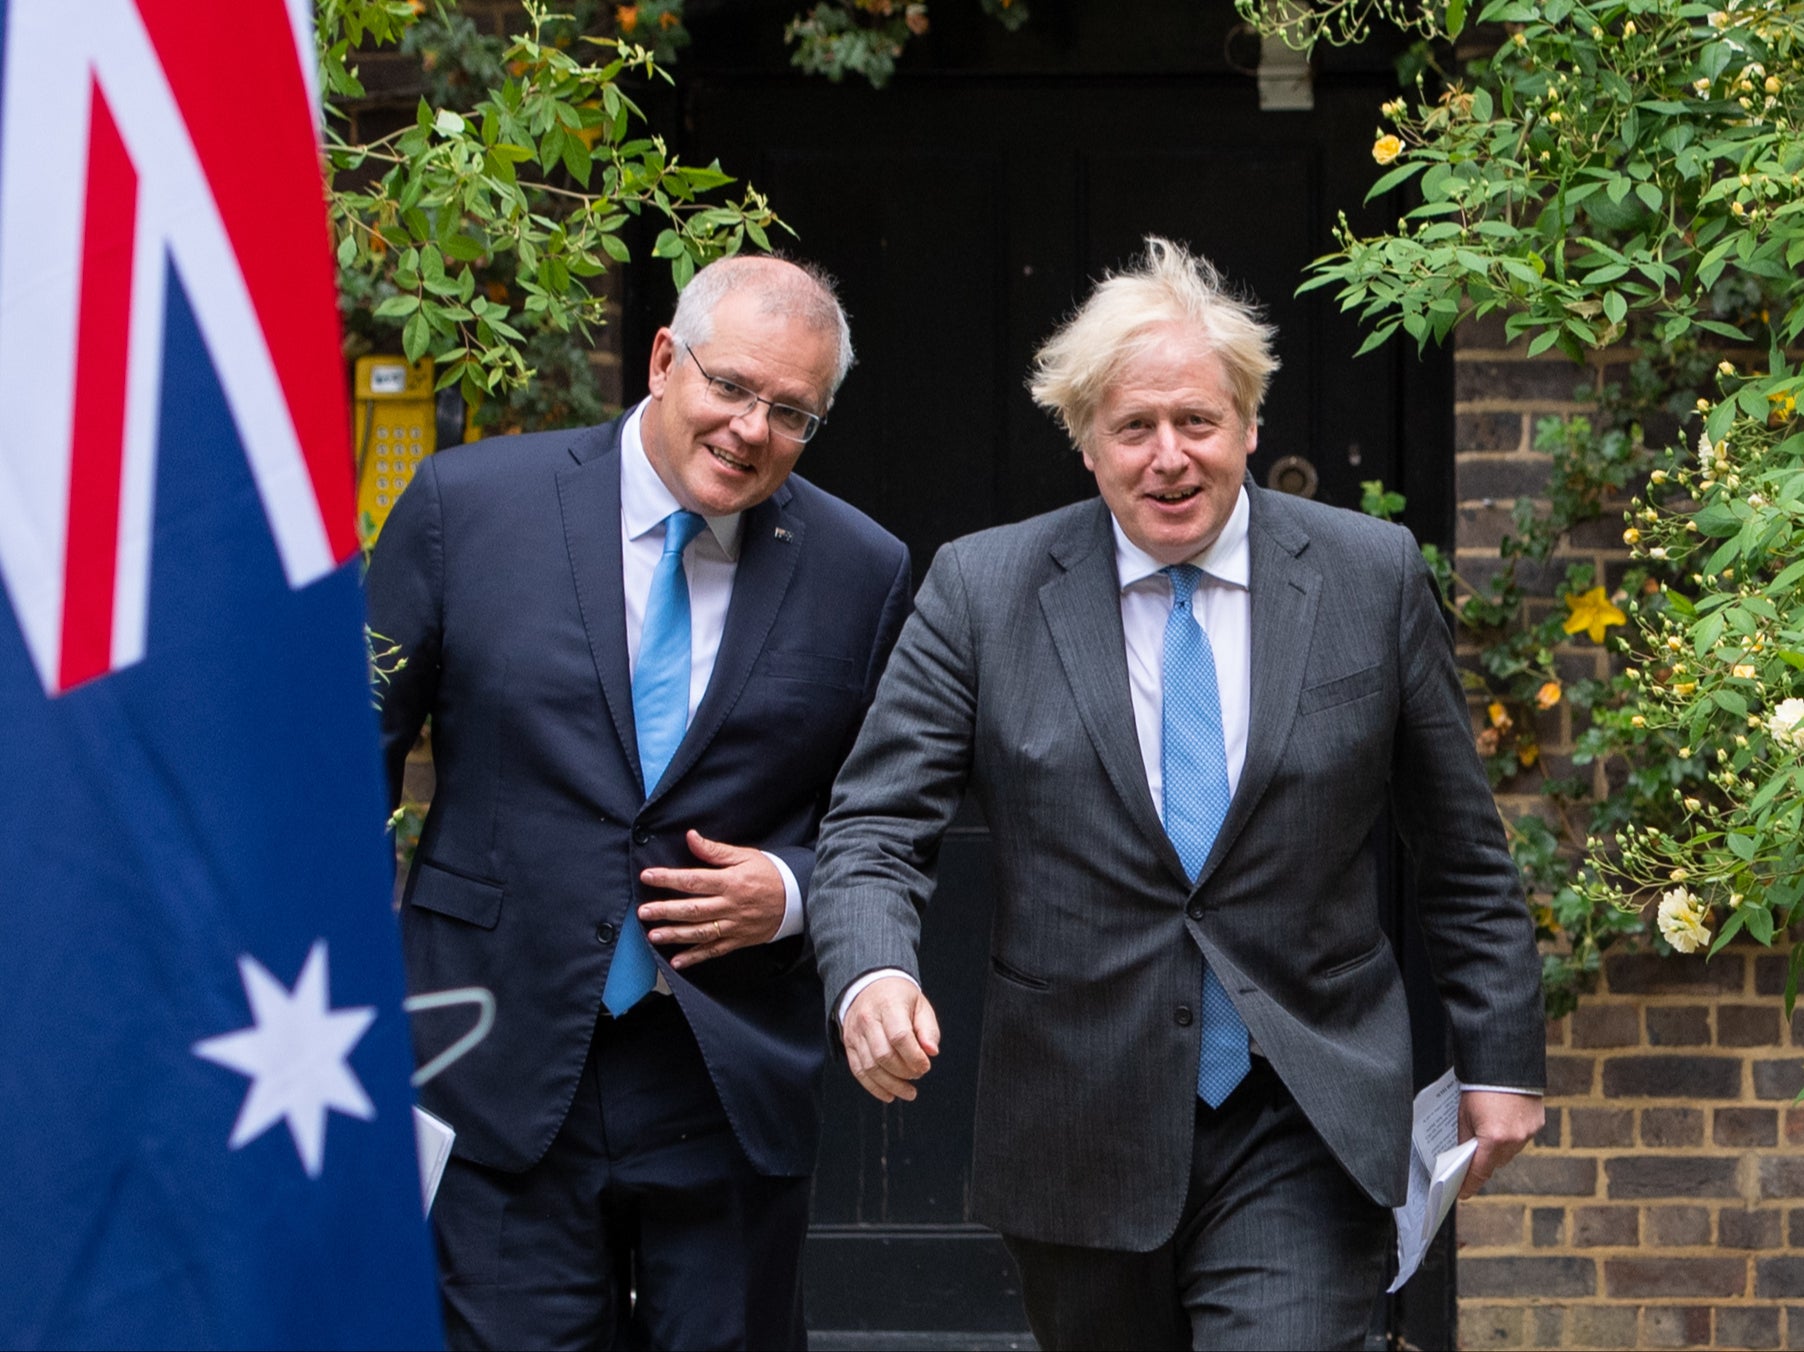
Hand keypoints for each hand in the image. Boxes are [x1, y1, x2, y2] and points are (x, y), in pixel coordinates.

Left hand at [637, 829, 784, 969]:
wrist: (797, 898)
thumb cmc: (768, 873)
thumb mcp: (745, 855)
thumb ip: (715, 850)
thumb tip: (691, 837)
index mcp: (730, 882)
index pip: (693, 879)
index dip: (668, 878)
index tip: (647, 876)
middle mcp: (730, 905)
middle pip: (693, 909)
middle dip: (665, 911)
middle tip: (643, 912)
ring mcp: (734, 925)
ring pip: (700, 932)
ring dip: (675, 935)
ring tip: (653, 935)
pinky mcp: (738, 940)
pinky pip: (714, 950)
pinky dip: (695, 957)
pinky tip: (677, 961)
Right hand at [842, 977, 940, 1103]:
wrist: (867, 985)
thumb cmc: (898, 997)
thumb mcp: (920, 1004)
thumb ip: (928, 1029)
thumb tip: (932, 1052)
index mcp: (888, 1006)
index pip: (899, 1036)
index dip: (914, 1056)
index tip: (926, 1066)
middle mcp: (867, 1019)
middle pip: (883, 1054)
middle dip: (904, 1071)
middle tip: (918, 1074)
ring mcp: (855, 1033)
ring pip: (870, 1067)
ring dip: (891, 1085)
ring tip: (909, 1092)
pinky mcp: (848, 1044)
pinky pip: (859, 1071)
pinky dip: (874, 1087)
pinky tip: (889, 1095)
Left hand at [1458, 1090, 1544, 1198]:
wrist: (1505, 1063)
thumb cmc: (1480, 1086)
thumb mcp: (1464, 1114)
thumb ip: (1466, 1138)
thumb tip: (1464, 1155)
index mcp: (1493, 1139)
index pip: (1479, 1171)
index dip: (1469, 1184)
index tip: (1463, 1193)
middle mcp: (1514, 1140)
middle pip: (1496, 1162)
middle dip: (1484, 1160)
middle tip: (1471, 1155)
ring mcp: (1528, 1132)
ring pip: (1511, 1151)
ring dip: (1499, 1147)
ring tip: (1488, 1132)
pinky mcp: (1538, 1123)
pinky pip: (1522, 1137)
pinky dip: (1512, 1134)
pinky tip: (1503, 1121)